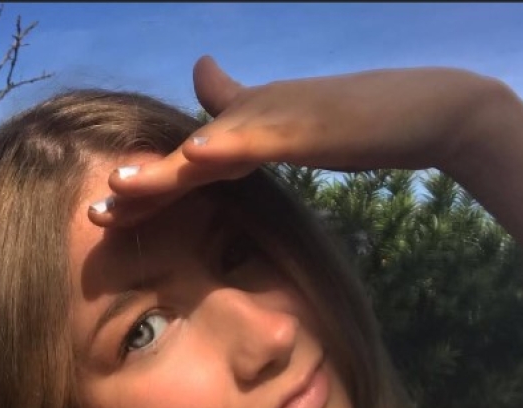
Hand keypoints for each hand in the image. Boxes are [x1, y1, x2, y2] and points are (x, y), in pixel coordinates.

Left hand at [89, 56, 494, 227]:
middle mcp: (250, 119)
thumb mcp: (289, 127)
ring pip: (208, 147)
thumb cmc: (359, 125)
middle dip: (138, 188)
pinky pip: (261, 135)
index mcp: (244, 132)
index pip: (184, 167)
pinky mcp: (307, 121)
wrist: (427, 112)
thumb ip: (244, 111)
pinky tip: (197, 156)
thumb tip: (202, 76)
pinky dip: (227, 143)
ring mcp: (276, 117)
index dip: (146, 190)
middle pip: (183, 160)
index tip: (107, 216)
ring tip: (120, 185)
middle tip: (95, 214)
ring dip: (164, 168)